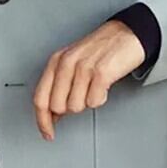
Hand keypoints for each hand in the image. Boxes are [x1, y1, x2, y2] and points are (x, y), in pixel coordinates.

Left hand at [33, 20, 144, 141]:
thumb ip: (59, 85)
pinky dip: (100, 98)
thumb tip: (52, 114)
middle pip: (57, 106)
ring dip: (87, 101)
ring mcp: (83, 67)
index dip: (42, 120)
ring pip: (76, 107)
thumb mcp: (72, 62)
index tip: (47, 132)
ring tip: (93, 85)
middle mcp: (67, 62)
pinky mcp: (101, 73)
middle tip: (82, 95)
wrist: (125, 34)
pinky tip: (103, 85)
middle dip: (69, 108)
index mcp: (56, 60)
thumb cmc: (99, 49)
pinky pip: (94, 102)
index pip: (40, 98)